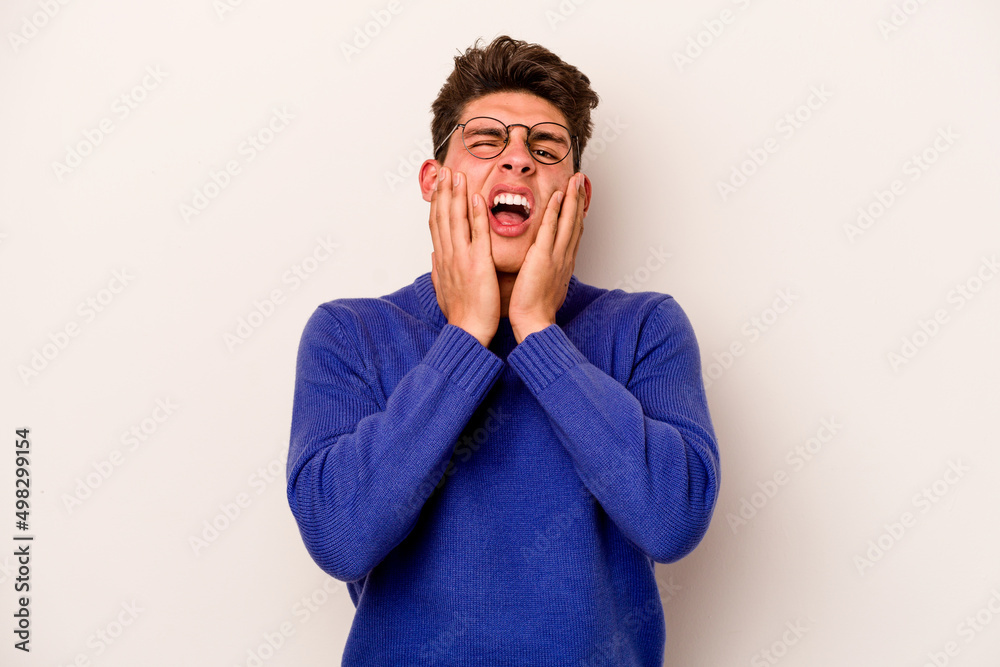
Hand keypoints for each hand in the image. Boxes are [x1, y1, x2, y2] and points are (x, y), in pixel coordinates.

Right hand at [428, 166, 500, 347]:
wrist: (468, 331)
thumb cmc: (461, 314)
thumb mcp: (444, 289)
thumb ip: (438, 270)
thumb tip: (433, 256)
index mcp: (442, 260)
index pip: (436, 224)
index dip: (436, 203)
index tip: (438, 186)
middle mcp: (448, 254)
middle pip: (442, 216)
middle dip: (443, 191)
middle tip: (445, 170)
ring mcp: (462, 257)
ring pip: (456, 219)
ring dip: (456, 195)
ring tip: (456, 175)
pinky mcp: (478, 262)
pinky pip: (477, 233)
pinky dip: (476, 214)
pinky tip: (475, 197)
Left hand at [508, 172, 586, 342]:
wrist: (535, 323)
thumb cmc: (536, 310)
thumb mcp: (547, 287)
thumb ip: (547, 273)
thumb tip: (545, 268)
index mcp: (564, 263)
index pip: (573, 232)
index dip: (577, 213)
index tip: (578, 197)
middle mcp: (565, 256)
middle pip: (575, 221)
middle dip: (579, 198)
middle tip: (581, 179)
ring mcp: (556, 256)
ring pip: (567, 221)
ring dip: (572, 197)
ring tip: (575, 179)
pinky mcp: (543, 257)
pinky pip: (550, 228)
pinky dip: (555, 210)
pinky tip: (557, 195)